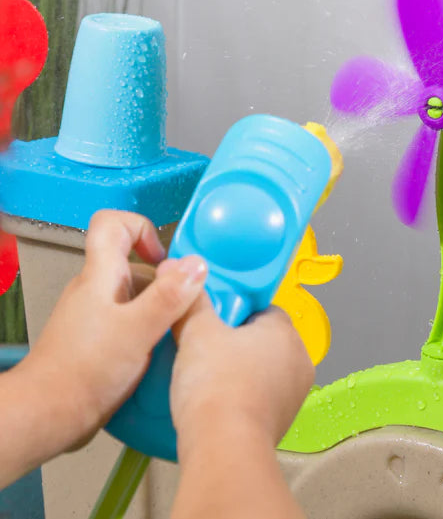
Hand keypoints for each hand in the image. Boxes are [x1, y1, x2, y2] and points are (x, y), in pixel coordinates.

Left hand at [19, 210, 207, 450]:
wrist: (48, 416)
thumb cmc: (85, 371)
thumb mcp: (138, 330)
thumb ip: (169, 296)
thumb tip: (197, 264)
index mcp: (100, 275)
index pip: (112, 224)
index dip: (142, 228)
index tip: (165, 259)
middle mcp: (96, 288)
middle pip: (135, 264)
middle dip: (166, 280)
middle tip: (185, 306)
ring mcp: (96, 314)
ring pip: (137, 295)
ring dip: (161, 308)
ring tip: (177, 333)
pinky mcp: (99, 338)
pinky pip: (132, 319)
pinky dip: (151, 329)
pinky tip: (161, 352)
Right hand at [170, 297, 314, 456]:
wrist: (223, 448)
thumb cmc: (217, 386)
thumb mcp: (196, 331)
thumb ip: (194, 303)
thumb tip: (186, 277)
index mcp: (285, 332)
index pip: (263, 309)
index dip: (235, 312)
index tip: (213, 319)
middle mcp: (299, 361)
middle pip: (264, 340)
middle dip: (236, 343)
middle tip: (204, 347)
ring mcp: (293, 396)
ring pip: (263, 371)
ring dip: (239, 372)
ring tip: (205, 378)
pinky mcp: (281, 424)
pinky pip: (260, 400)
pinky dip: (242, 399)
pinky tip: (215, 404)